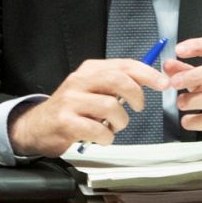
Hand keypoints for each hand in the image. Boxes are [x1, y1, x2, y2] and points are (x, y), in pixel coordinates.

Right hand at [11, 59, 168, 155]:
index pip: (123, 65)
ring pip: (111, 106)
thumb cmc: (72, 110)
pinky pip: (98, 129)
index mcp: (89, 70)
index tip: (163, 83)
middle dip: (136, 96)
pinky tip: (100, 137)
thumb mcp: (92, 89)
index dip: (147, 73)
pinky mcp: (66, 121)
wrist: (37, 126)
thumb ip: (116, 83)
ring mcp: (70, 101)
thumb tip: (150, 80)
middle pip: (118, 80)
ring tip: (112, 127)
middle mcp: (79, 81)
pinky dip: (106, 137)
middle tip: (138, 108)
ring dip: (119, 122)